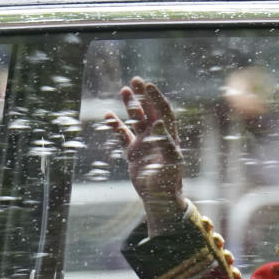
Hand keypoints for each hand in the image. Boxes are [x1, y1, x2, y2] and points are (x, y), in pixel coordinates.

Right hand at [105, 77, 185, 235]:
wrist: (159, 198)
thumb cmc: (168, 181)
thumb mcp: (170, 161)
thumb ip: (165, 141)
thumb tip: (159, 121)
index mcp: (169, 136)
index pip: (163, 111)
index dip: (156, 98)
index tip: (147, 86)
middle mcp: (157, 137)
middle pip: (150, 111)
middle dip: (143, 96)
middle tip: (135, 80)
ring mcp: (145, 144)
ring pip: (137, 120)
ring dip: (131, 106)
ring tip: (124, 91)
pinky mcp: (134, 153)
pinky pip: (124, 135)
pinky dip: (116, 125)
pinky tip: (108, 115)